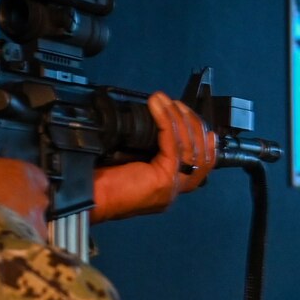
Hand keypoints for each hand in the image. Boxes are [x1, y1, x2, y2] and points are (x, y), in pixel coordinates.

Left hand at [91, 92, 217, 221]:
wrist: (93, 198)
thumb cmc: (104, 184)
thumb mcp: (134, 165)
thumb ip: (151, 153)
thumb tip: (158, 127)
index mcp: (169, 188)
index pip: (201, 164)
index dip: (206, 142)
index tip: (200, 122)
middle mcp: (175, 189)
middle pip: (200, 155)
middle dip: (193, 125)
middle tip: (179, 105)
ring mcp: (172, 186)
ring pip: (188, 146)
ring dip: (178, 118)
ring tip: (167, 101)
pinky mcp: (165, 178)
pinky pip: (173, 144)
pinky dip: (167, 121)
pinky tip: (160, 107)